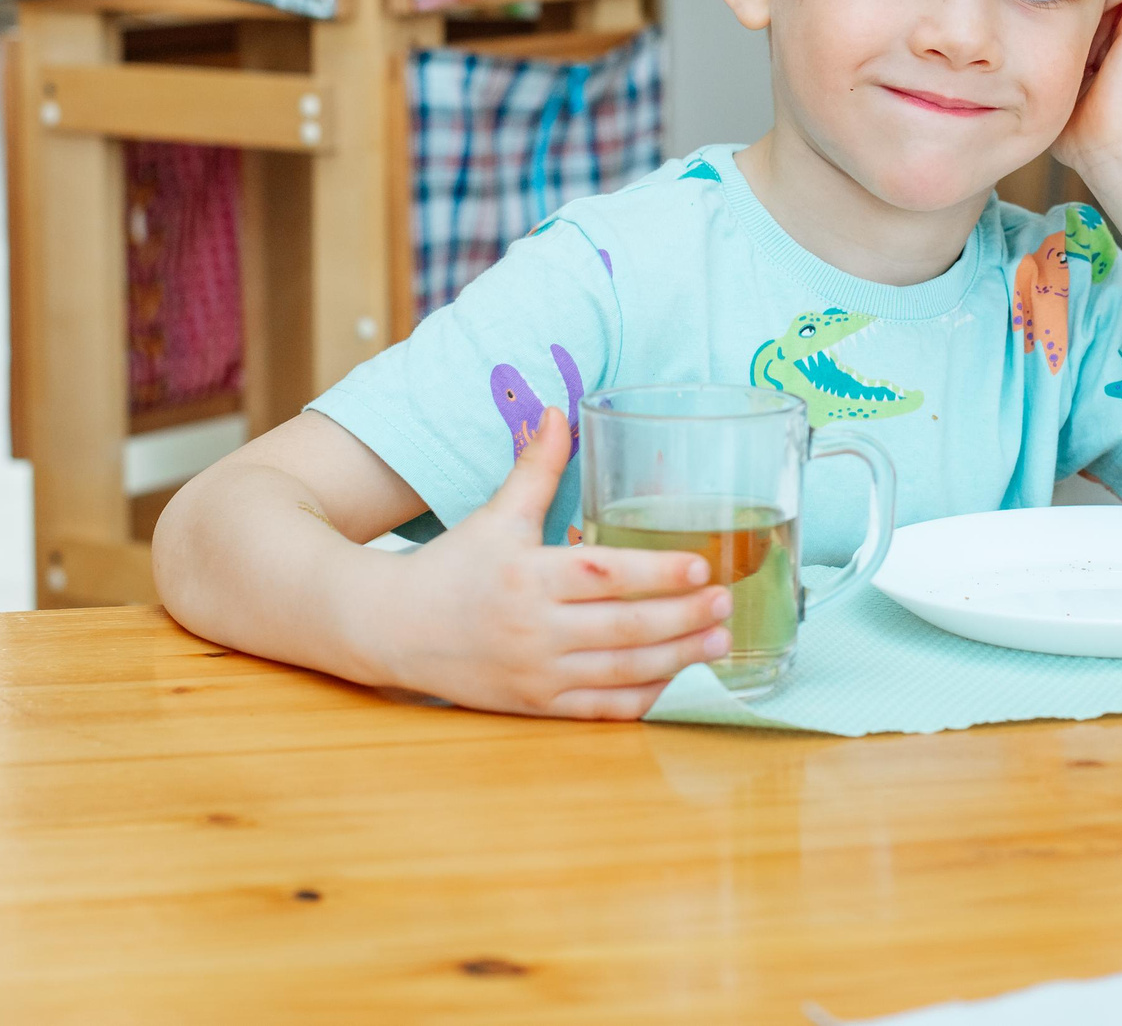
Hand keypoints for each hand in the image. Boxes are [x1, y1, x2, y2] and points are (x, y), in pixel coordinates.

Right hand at [377, 408, 732, 718]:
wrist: (395, 629)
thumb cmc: (453, 566)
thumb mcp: (496, 514)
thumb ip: (537, 468)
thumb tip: (558, 412)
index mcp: (529, 576)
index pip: (605, 575)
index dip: (657, 573)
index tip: (701, 566)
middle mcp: (535, 629)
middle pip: (624, 628)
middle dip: (684, 617)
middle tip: (727, 601)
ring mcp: (537, 674)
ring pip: (621, 673)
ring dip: (678, 659)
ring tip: (720, 640)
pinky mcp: (536, 706)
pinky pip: (602, 710)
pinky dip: (643, 697)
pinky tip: (675, 677)